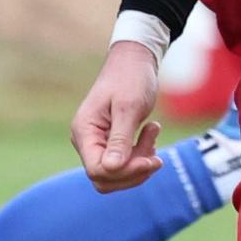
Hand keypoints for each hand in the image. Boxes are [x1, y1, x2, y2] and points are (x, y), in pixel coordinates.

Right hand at [70, 40, 162, 191]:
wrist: (134, 62)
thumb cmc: (131, 79)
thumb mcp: (129, 108)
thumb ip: (119, 139)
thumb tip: (110, 169)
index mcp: (84, 131)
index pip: (98, 170)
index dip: (126, 172)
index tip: (151, 158)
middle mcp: (86, 140)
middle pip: (106, 178)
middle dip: (135, 171)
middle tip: (156, 151)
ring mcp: (96, 142)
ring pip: (116, 174)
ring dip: (140, 163)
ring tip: (153, 134)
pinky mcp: (108, 143)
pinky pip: (123, 164)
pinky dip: (141, 156)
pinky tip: (150, 134)